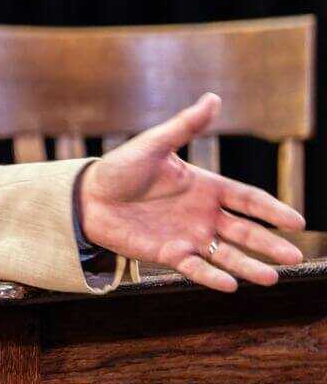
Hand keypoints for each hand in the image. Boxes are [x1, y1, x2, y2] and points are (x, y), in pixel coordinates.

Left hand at [78, 92, 305, 290]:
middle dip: (270, 244)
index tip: (297, 222)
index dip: (272, 210)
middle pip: (245, 232)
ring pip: (226, 254)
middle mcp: (203, 214)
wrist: (87, 196)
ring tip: (271, 277)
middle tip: (294, 256)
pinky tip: (230, 284)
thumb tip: (214, 99)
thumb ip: (185, 126)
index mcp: (206, 187)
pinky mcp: (168, 253)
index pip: (248, 200)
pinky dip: (211, 276)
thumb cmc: (120, 168)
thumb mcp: (154, 144)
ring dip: (248, 266)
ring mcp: (188, 235)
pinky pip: (195, 268)